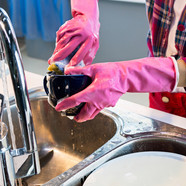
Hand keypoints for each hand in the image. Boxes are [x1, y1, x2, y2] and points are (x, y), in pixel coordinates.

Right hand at [49, 0, 99, 66]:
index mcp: (90, 39)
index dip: (74, 61)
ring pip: (62, 41)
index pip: (81, 52)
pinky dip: (57, 43)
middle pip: (69, 46)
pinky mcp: (67, 26)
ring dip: (57, 50)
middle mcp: (81, 33)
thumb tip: (84, 66)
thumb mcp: (95, 44)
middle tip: (54, 61)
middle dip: (60, 55)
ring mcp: (73, 29)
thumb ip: (90, 56)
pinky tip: (57, 48)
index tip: (68, 67)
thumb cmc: (91, 34)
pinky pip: (59, 36)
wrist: (88, 17)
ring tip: (54, 56)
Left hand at [55, 57, 176, 121]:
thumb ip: (79, 70)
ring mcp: (104, 104)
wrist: (126, 77)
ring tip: (78, 115)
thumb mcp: (94, 68)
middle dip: (76, 117)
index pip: (76, 100)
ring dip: (84, 116)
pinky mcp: (109, 105)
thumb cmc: (112, 72)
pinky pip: (99, 110)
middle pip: (84, 115)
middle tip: (70, 115)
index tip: (59, 108)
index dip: (66, 105)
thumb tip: (68, 70)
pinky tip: (90, 105)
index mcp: (93, 91)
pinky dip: (92, 110)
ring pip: (92, 115)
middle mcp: (98, 101)